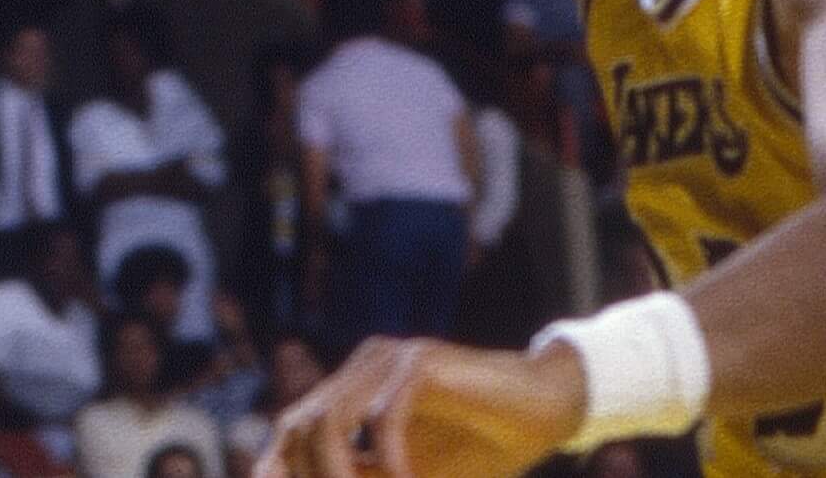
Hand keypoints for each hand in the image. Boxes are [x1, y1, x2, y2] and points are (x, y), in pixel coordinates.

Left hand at [255, 336, 584, 477]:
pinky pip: (384, 417)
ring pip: (330, 420)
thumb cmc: (482, 443)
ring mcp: (389, 360)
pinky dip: (389, 463)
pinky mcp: (421, 362)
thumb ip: (373, 477)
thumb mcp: (416, 473)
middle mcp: (362, 368)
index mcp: (353, 389)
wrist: (546, 407)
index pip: (292, 429)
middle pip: (299, 425)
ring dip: (338, 473)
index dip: (278, 471)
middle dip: (307, 476)